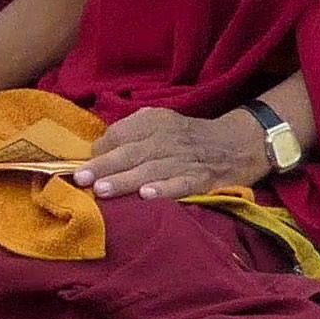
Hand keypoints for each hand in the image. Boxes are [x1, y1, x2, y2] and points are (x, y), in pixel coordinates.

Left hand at [71, 104, 266, 199]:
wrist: (237, 143)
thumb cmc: (188, 137)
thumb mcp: (161, 123)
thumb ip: (133, 133)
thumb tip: (99, 150)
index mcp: (154, 122)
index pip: (121, 134)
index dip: (101, 150)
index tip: (82, 166)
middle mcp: (167, 138)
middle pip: (131, 152)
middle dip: (104, 166)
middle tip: (81, 178)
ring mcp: (184, 159)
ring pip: (150, 170)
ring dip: (125, 180)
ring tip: (103, 190)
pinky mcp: (201, 178)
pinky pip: (180, 184)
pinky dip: (163, 189)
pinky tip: (146, 196)